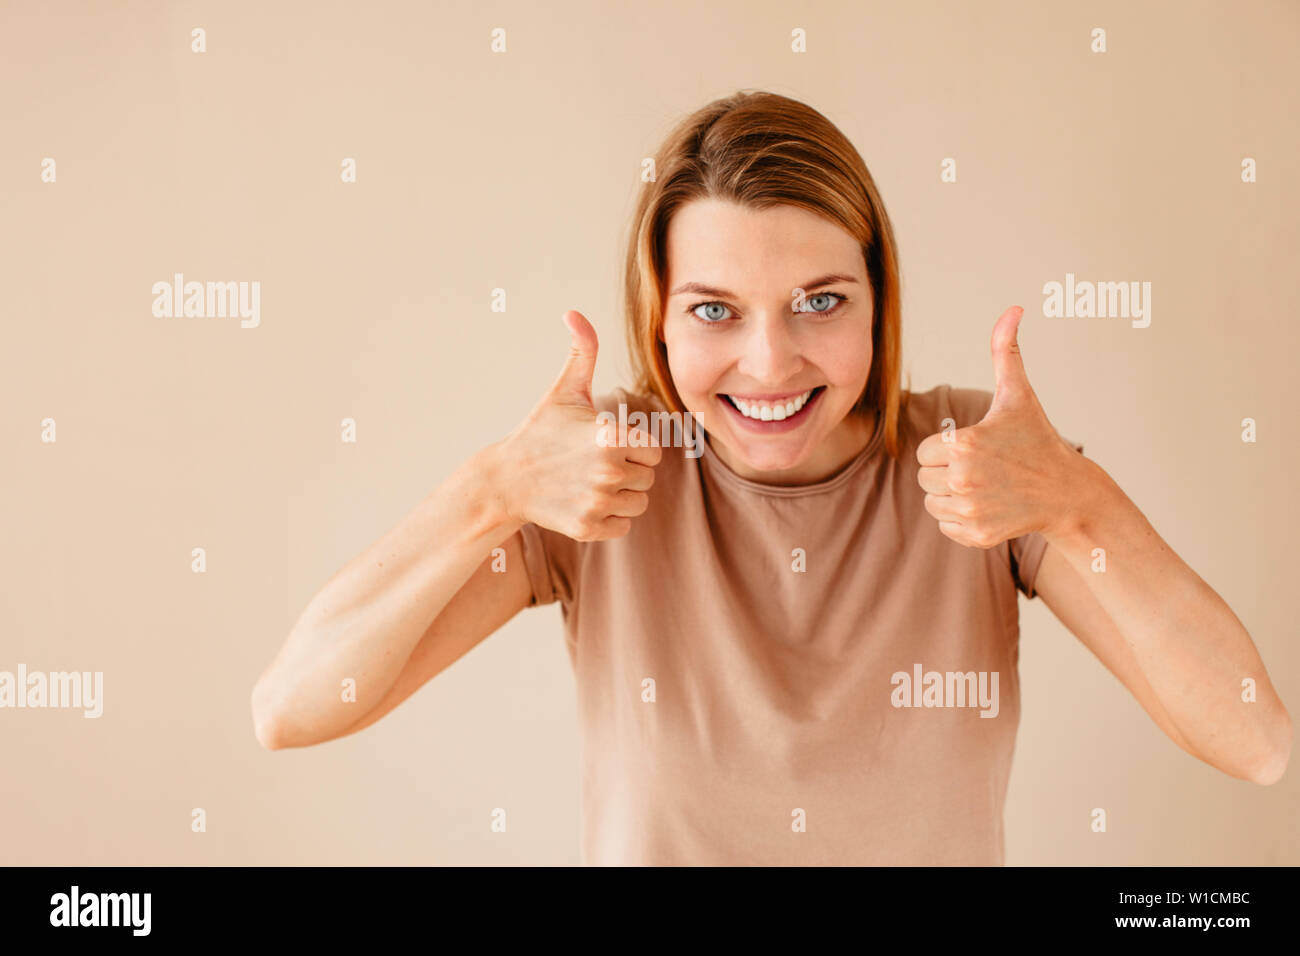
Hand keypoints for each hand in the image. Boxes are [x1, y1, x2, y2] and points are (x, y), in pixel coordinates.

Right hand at [496, 310, 661, 540]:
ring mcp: (597, 502)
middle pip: (648, 476)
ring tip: (591, 481)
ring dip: (622, 494)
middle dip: (628, 469)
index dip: (634, 444)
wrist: (506, 480)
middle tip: (594, 462)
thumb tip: (573, 313)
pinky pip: (623, 525)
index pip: (654, 448)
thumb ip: (582, 352)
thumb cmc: (541, 431)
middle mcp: (608, 471)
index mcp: (612, 435)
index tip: (607, 441)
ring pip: (639, 502)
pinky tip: (585, 501)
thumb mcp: (565, 391)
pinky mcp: (588, 528)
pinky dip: (610, 517)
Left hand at [915, 305, 1082, 548]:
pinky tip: (989, 506)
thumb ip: (1005, 351)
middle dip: (947, 472)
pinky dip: (961, 519)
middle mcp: (963, 480)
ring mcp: (970, 511)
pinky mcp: (976, 534)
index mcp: (963, 444)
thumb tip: (1013, 308)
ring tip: (985, 486)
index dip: (945, 449)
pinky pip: (945, 526)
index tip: (974, 448)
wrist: (1067, 492)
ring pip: (932, 503)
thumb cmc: (1037, 439)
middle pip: (924, 478)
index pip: (924, 452)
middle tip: (982, 468)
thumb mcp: (1019, 394)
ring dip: (950, 496)